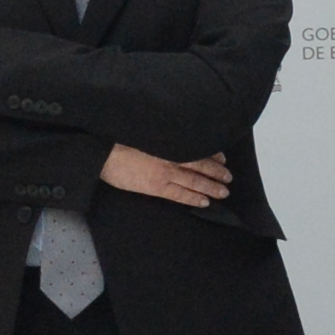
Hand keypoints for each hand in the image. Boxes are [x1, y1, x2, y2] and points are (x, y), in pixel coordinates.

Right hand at [101, 144, 231, 207]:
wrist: (104, 152)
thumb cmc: (122, 139)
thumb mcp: (147, 133)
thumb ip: (163, 138)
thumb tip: (174, 140)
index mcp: (170, 143)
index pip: (197, 149)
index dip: (212, 154)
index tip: (222, 157)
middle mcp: (172, 157)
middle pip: (201, 165)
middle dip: (217, 172)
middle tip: (229, 177)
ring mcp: (165, 173)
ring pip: (194, 181)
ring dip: (211, 187)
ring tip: (224, 192)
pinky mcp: (157, 187)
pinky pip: (180, 195)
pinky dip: (193, 198)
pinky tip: (205, 202)